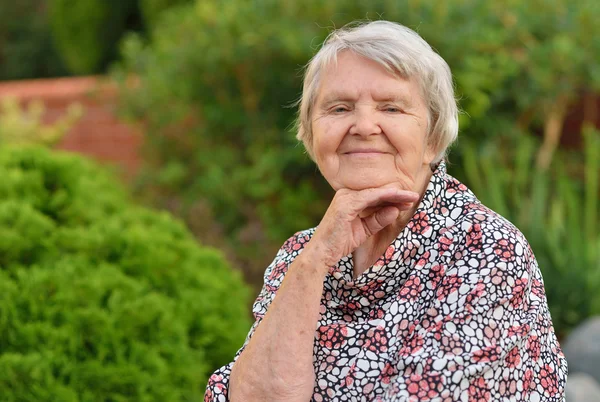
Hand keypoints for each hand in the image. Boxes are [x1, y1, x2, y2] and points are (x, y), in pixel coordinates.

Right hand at [304, 184, 419, 269]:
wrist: (321, 253)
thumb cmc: (339, 242)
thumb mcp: (363, 230)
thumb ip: (378, 220)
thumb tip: (395, 210)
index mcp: (349, 198)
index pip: (374, 195)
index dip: (392, 197)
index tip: (409, 200)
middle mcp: (346, 194)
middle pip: (376, 191)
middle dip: (396, 194)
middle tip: (414, 196)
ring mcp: (345, 197)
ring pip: (376, 192)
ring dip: (394, 195)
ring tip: (411, 198)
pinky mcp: (346, 204)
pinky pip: (370, 197)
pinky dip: (385, 197)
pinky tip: (398, 200)